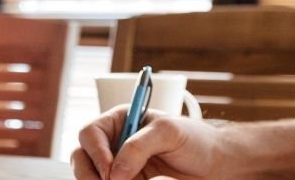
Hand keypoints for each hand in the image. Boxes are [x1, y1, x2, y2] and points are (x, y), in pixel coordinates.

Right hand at [72, 105, 221, 179]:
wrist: (214, 164)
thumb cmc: (195, 139)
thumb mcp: (169, 132)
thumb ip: (140, 145)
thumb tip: (115, 171)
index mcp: (120, 120)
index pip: (90, 133)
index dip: (95, 152)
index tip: (110, 171)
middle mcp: (114, 143)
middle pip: (81, 157)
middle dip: (89, 174)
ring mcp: (118, 166)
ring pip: (90, 177)